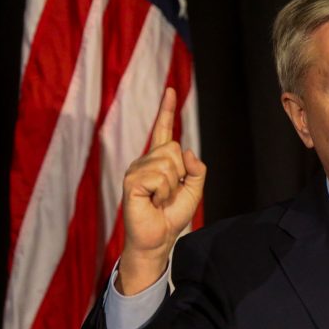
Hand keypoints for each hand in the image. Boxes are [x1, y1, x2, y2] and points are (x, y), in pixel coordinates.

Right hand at [117, 87, 206, 294]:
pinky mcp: (131, 181)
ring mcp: (136, 169)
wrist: (159, 239)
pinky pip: (160, 176)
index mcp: (160, 160)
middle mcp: (145, 160)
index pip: (163, 130)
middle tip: (169, 193)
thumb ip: (196, 169)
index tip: (170, 90)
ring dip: (172, 186)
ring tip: (160, 199)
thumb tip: (186, 150)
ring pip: (169, 163)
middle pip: (173, 148)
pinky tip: (153, 202)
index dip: (167, 110)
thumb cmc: (172, 215)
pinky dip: (163, 192)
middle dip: (180, 173)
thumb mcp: (194, 190)